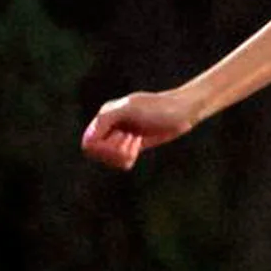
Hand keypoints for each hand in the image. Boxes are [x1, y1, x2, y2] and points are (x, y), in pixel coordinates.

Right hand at [80, 90, 197, 169]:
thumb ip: (107, 119)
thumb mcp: (130, 109)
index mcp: (105, 115)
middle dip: (116, 150)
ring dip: (124, 153)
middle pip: (98, 154)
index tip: (122, 135)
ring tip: (136, 139)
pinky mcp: (132, 146)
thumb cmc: (158, 108)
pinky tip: (139, 146)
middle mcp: (110, 127)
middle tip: (132, 136)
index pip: (89, 143)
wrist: (182, 112)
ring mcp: (121, 137)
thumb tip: (89, 139)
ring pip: (110, 160)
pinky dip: (129, 159)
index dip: (103, 147)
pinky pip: (120, 163)